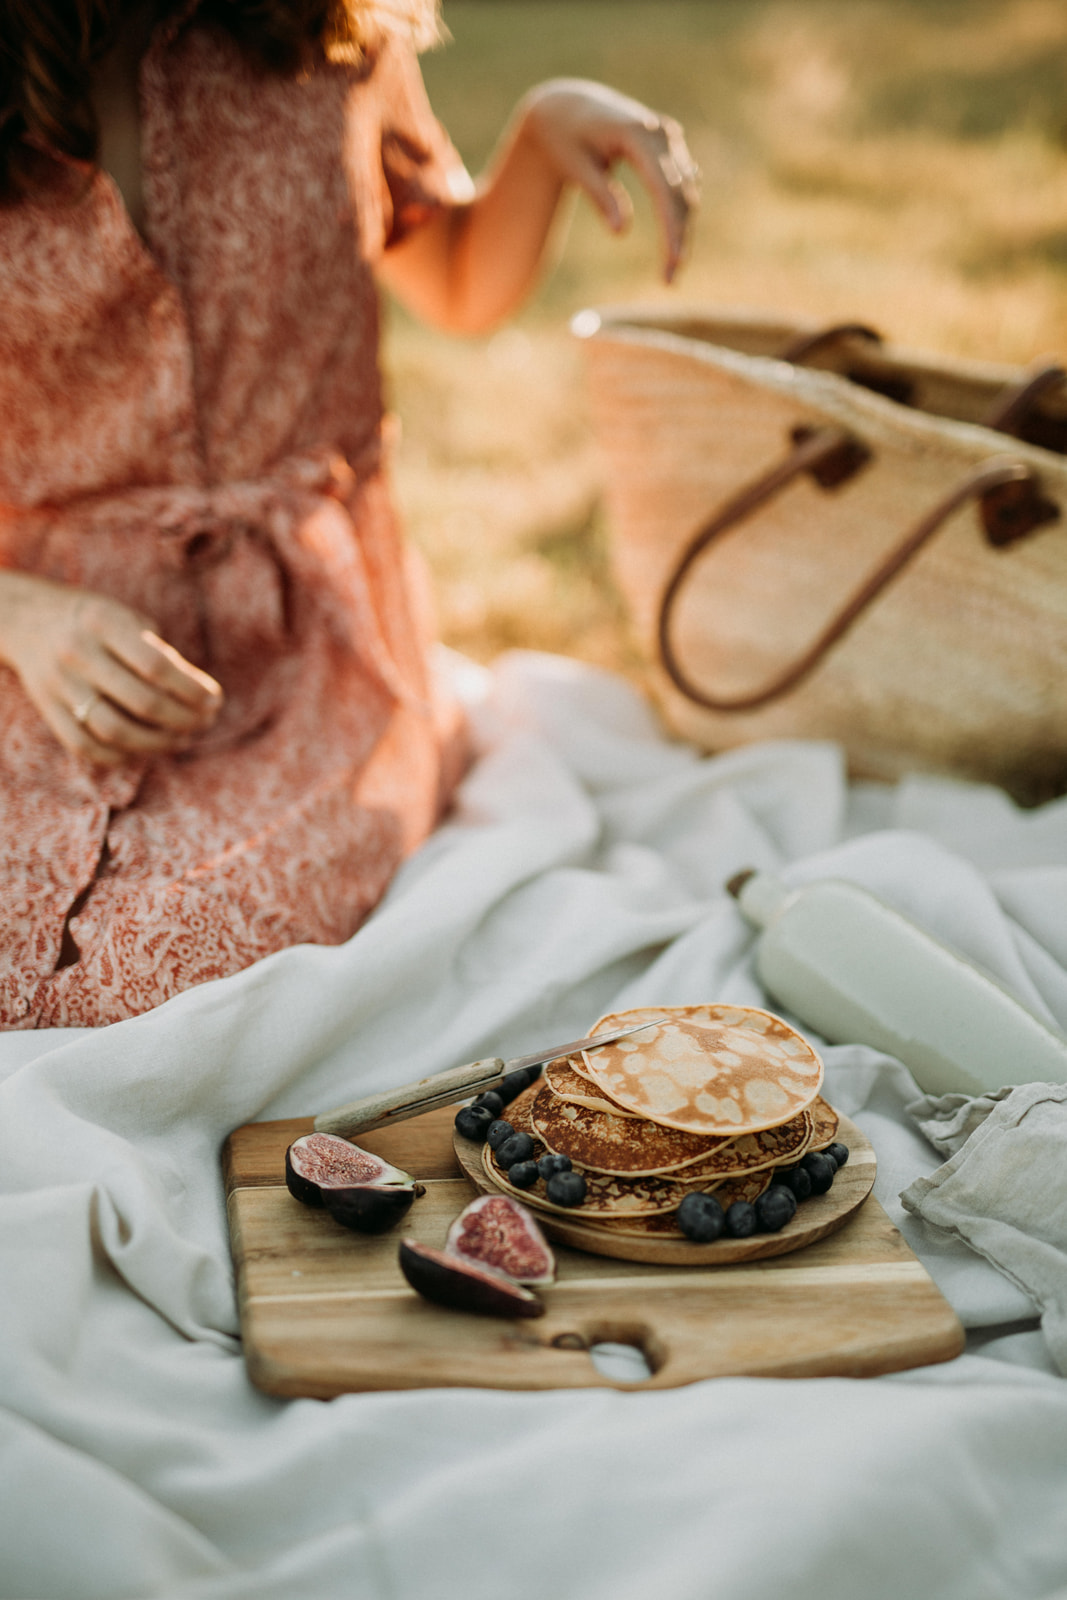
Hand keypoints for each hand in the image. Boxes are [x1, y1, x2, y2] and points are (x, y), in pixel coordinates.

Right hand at [0, 572, 222, 765]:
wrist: (27, 621)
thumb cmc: (95, 621)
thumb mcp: (127, 618)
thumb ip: (160, 652)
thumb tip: (201, 697)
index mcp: (103, 622)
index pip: (156, 665)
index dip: (192, 689)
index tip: (214, 700)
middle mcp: (77, 652)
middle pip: (141, 702)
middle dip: (183, 719)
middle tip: (205, 722)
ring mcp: (59, 684)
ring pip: (115, 730)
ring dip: (158, 743)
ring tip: (182, 739)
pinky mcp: (48, 709)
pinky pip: (87, 746)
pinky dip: (121, 756)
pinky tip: (145, 750)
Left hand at [520, 79, 699, 281]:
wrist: (569, 106)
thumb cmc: (567, 138)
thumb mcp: (577, 168)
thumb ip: (600, 196)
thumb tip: (622, 232)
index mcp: (636, 134)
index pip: (664, 186)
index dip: (671, 227)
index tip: (672, 262)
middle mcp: (660, 133)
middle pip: (681, 193)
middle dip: (678, 238)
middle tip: (669, 281)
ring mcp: (669, 137)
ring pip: (686, 192)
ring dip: (682, 231)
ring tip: (669, 272)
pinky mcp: (669, 147)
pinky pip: (681, 186)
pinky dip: (678, 217)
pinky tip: (672, 246)